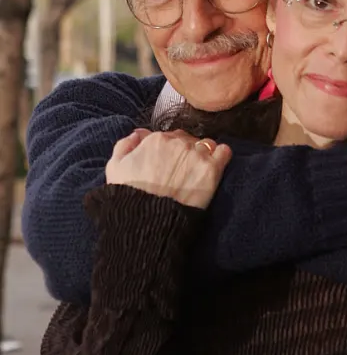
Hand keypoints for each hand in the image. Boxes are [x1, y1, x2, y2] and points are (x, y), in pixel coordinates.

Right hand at [106, 128, 231, 209]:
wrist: (149, 220)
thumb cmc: (129, 196)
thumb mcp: (115, 167)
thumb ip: (125, 145)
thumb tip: (139, 134)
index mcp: (156, 139)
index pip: (168, 136)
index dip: (167, 149)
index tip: (167, 162)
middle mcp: (178, 142)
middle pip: (187, 139)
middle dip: (185, 150)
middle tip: (181, 169)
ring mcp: (197, 155)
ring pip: (206, 144)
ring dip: (203, 153)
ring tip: (198, 169)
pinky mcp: (212, 170)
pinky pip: (224, 152)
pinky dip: (222, 155)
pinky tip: (217, 164)